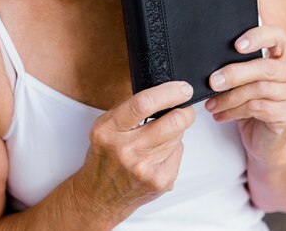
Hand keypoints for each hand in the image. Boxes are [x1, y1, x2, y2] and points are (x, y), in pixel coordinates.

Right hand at [73, 81, 194, 225]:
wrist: (99, 197)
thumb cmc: (105, 157)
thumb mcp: (106, 126)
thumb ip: (131, 108)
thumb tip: (165, 92)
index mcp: (109, 130)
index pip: (144, 104)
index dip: (169, 93)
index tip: (183, 89)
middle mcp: (126, 149)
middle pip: (171, 122)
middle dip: (185, 111)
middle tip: (185, 108)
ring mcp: (143, 168)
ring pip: (178, 137)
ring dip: (177, 131)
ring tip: (162, 134)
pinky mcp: (158, 181)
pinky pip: (179, 153)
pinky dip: (174, 148)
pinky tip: (160, 153)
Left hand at [205, 25, 285, 164]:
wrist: (265, 140)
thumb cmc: (255, 102)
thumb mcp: (248, 80)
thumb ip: (242, 64)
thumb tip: (214, 59)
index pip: (277, 36)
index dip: (257, 37)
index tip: (237, 45)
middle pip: (265, 67)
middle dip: (235, 73)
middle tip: (213, 81)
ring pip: (259, 89)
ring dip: (230, 97)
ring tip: (211, 103)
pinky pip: (258, 108)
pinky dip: (234, 111)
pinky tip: (221, 114)